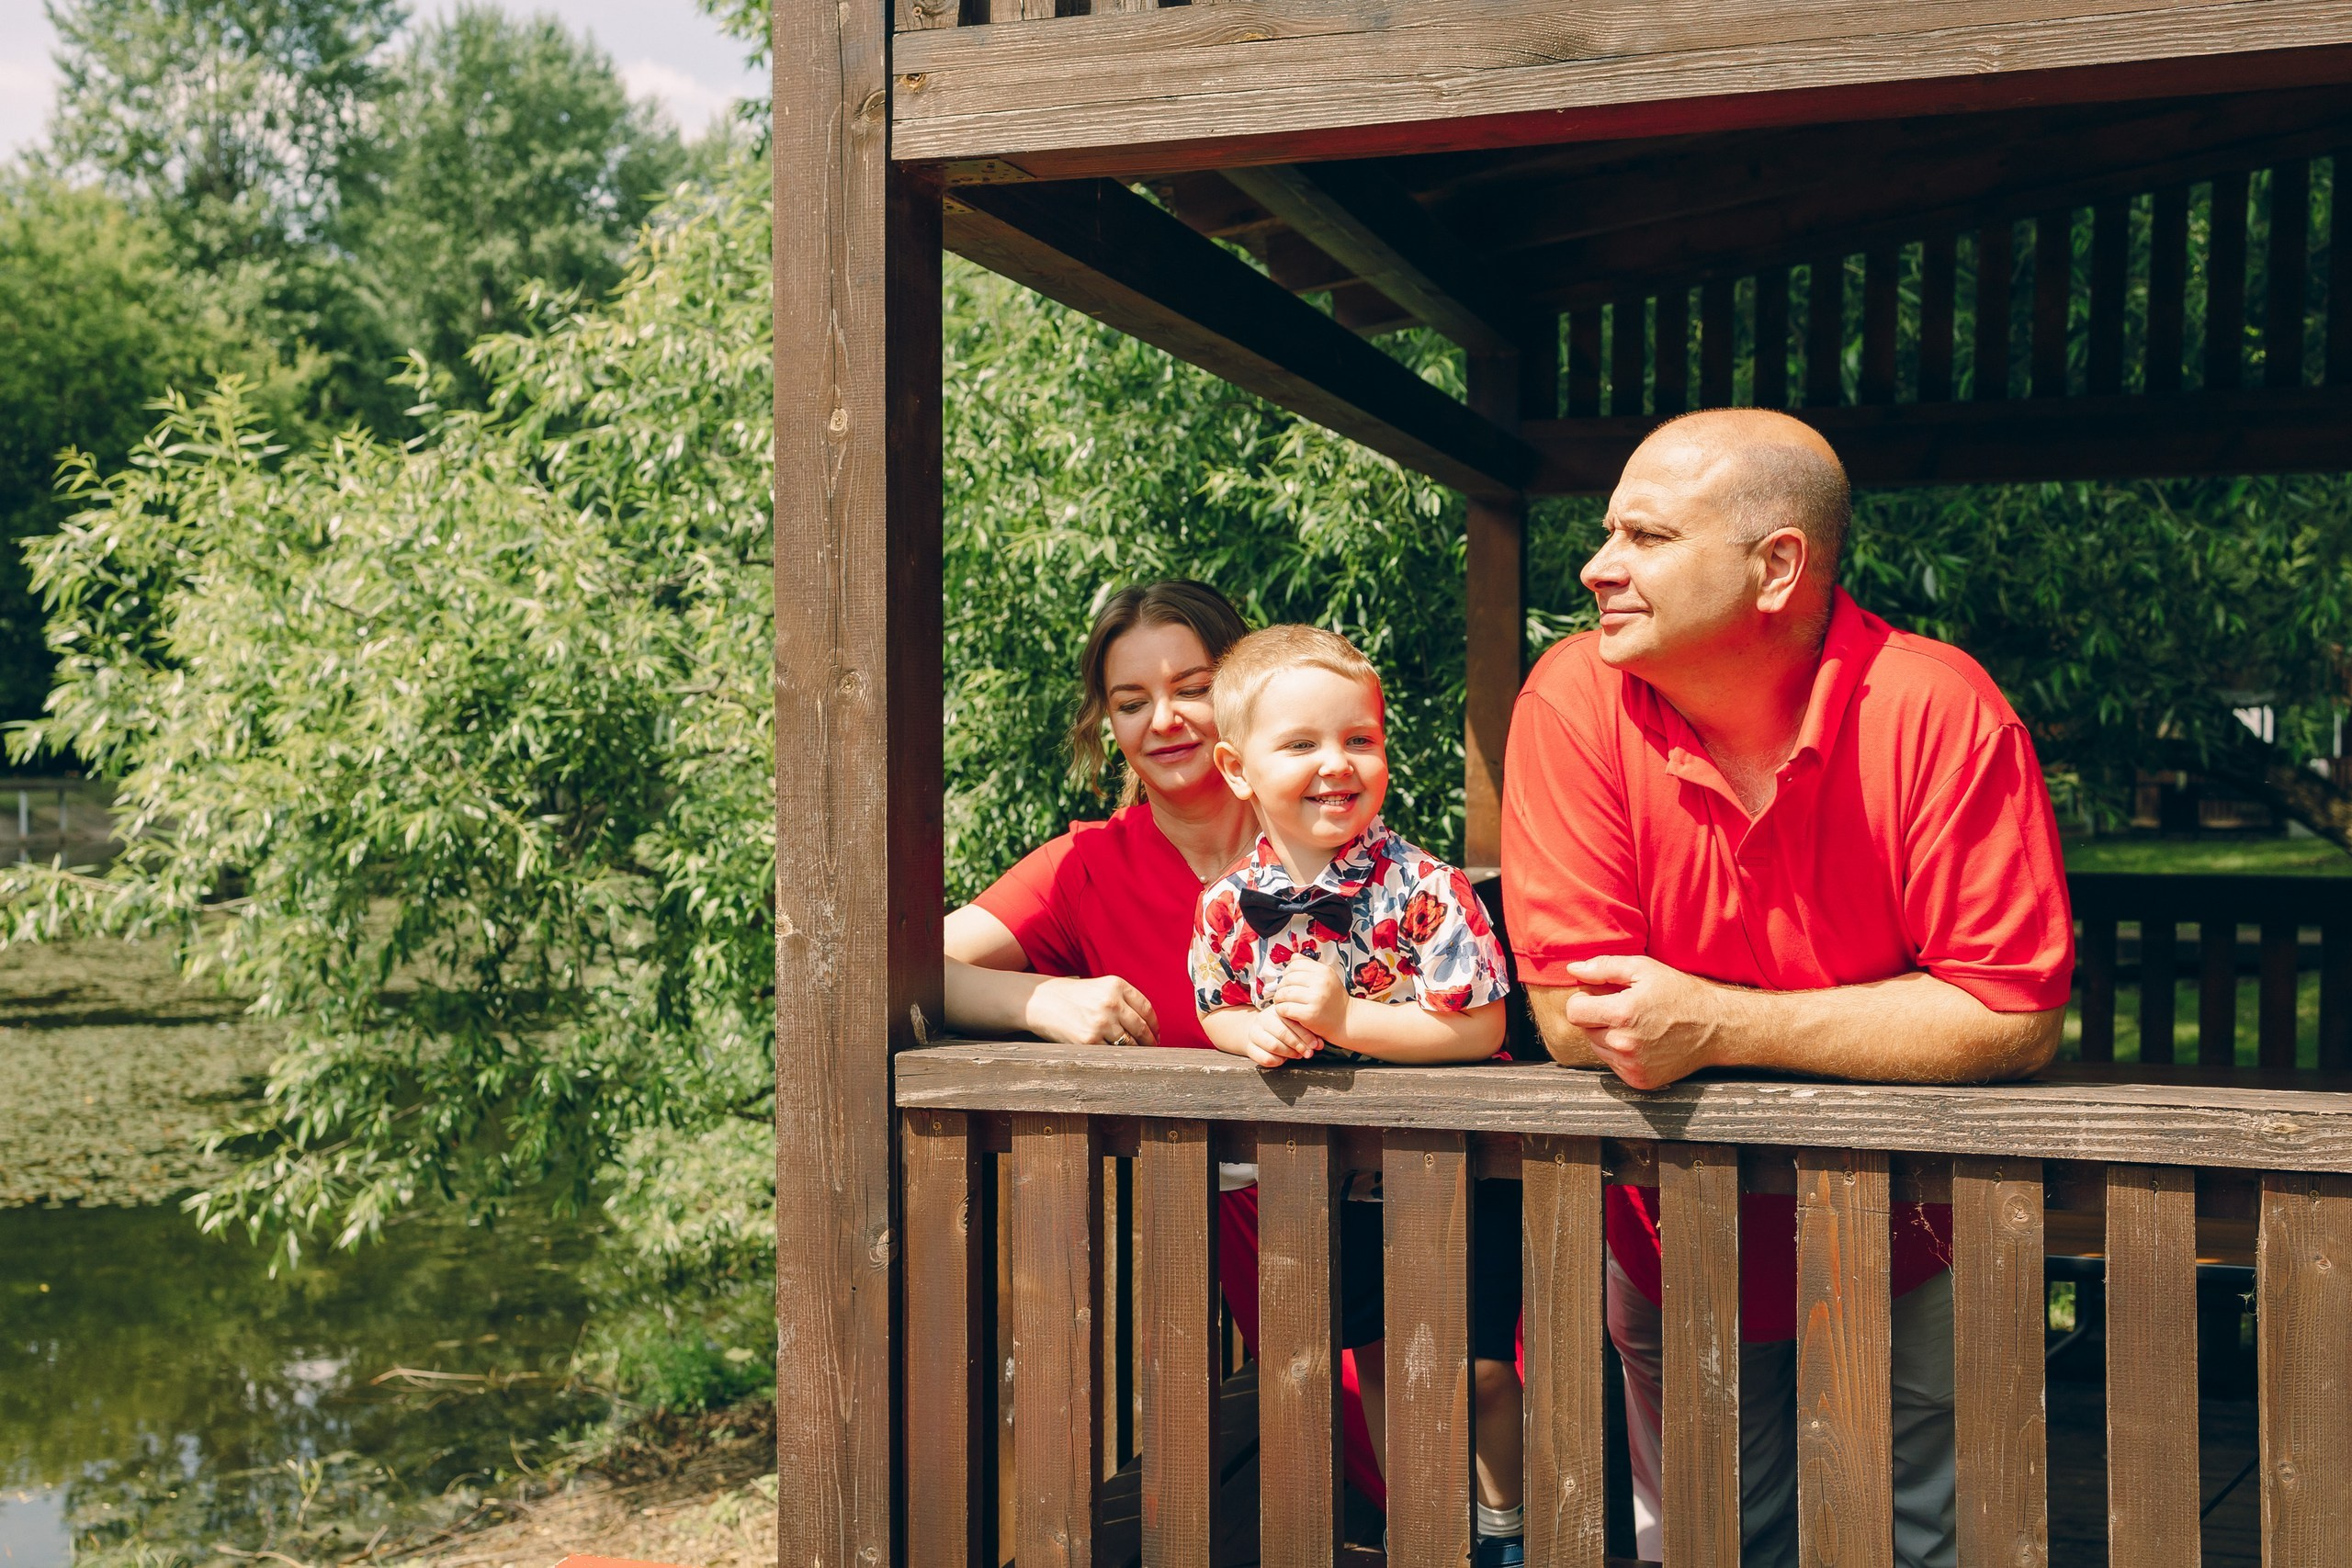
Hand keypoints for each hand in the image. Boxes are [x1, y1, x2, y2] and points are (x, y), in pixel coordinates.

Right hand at [1025, 974, 1158, 1047]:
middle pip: (1141, 1028)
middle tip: (1151, 1048)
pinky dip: (1116, 1056)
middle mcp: (1111, 1002)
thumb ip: (1124, 1000)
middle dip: (1149, 1041)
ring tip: (1134, 1053)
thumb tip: (1150, 1027)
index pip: (1146, 1009)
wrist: (1042, 1001)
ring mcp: (1101, 1022)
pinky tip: (1116, 1055)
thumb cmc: (1075, 996)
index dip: (1154, 1025)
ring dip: (1134, 1050)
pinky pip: (1112, 1053)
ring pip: (1130, 1043)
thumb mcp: (1101, 988)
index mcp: (1116, 985)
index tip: (1156, 1034)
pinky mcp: (1089, 1040)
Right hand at [1232, 1008, 1324, 1069]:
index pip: (1291, 1021)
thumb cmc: (1284, 1027)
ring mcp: (1254, 1033)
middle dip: (1299, 1045)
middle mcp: (1263, 1019)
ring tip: (1298, 1055)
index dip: (1305, 1035)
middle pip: (1282, 1033)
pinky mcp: (1250, 1048)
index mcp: (1275, 1010)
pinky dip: (1278, 1061)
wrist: (1259, 1032)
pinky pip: (1265, 1058)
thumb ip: (1308, 1032)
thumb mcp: (1295, 1024)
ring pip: (1273, 1045)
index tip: (1316, 1045)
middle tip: (1309, 1053)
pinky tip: (1284, 1059)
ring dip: (1289, 1053)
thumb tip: (1320, 1044)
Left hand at [1268, 958, 1350, 1043]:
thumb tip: (1293, 957)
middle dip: (1281, 986)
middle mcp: (1320, 983)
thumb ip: (1309, 966)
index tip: (1287, 979)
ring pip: (1285, 993)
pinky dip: (1281, 1010)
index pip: (1295, 964)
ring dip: (1279, 998)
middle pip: (1288, 979)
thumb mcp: (1326, 977)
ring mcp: (1315, 998)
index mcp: (1324, 971)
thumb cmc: (1333, 999)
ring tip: (1281, 1001)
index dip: (1287, 972)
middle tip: (1282, 992)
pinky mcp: (1309, 1014)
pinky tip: (1284, 1011)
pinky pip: (1285, 1008)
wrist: (1346, 1020)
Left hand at [1557, 954, 1738, 1089]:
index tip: (1600, 996)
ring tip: (1636, 1024)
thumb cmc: (1679, 993)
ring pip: (1598, 1048)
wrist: (1715, 1027)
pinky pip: (1613, 1064)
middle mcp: (1623, 1044)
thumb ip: (1604, 967)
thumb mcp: (1644, 969)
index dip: (1584, 1000)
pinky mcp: (1639, 1080)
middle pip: (1585, 1030)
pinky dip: (1621, 1053)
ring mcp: (1631, 1066)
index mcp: (1622, 1014)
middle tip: (1625, 1008)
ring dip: (1608, 1035)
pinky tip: (1643, 1041)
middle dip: (1598, 1017)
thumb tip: (1572, 968)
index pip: (1574, 1011)